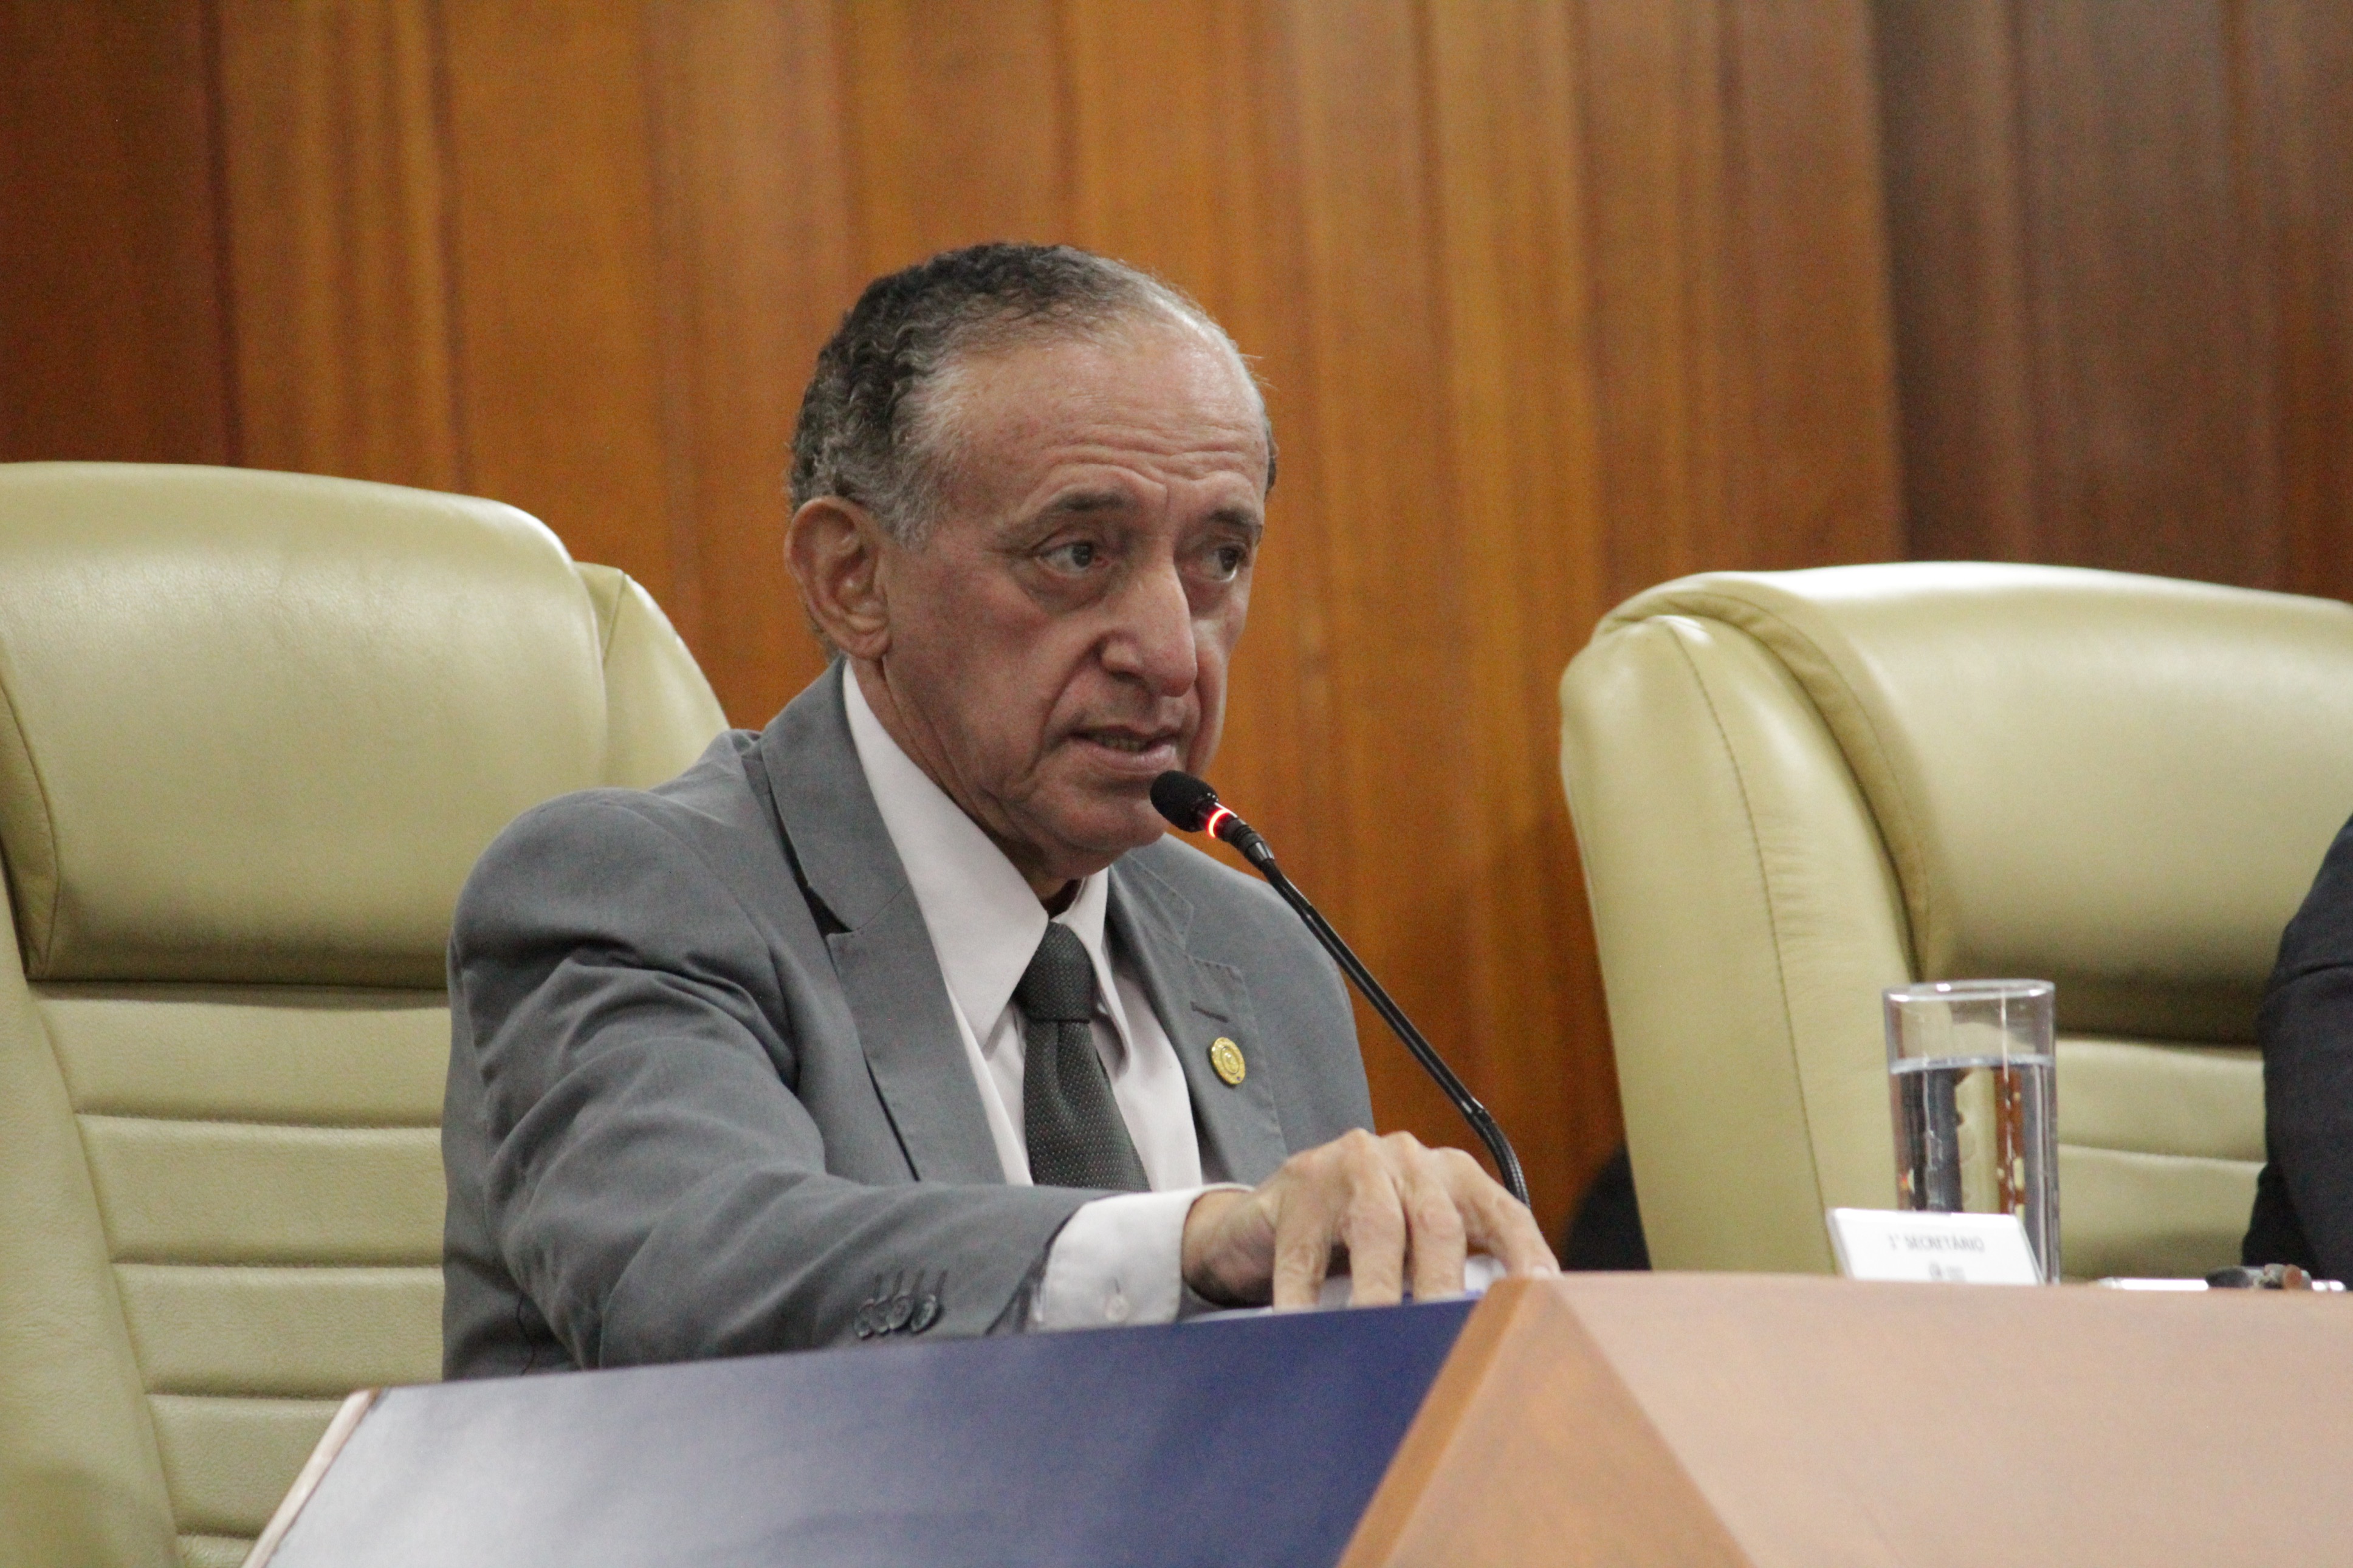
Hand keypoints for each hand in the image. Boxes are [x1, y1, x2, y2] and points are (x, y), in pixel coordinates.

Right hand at [1180, 1129, 1557, 1308]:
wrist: (1276, 1209)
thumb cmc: (1364, 1237)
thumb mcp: (1420, 1247)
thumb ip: (1461, 1275)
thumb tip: (1507, 1341)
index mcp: (1456, 1177)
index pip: (1504, 1214)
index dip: (1526, 1257)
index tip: (1541, 1300)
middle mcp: (1411, 1161)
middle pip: (1439, 1224)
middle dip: (1446, 1288)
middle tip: (1451, 1342)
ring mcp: (1353, 1165)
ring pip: (1377, 1227)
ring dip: (1382, 1289)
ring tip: (1380, 1337)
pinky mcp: (1300, 1183)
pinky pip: (1304, 1250)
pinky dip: (1304, 1296)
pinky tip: (1304, 1329)